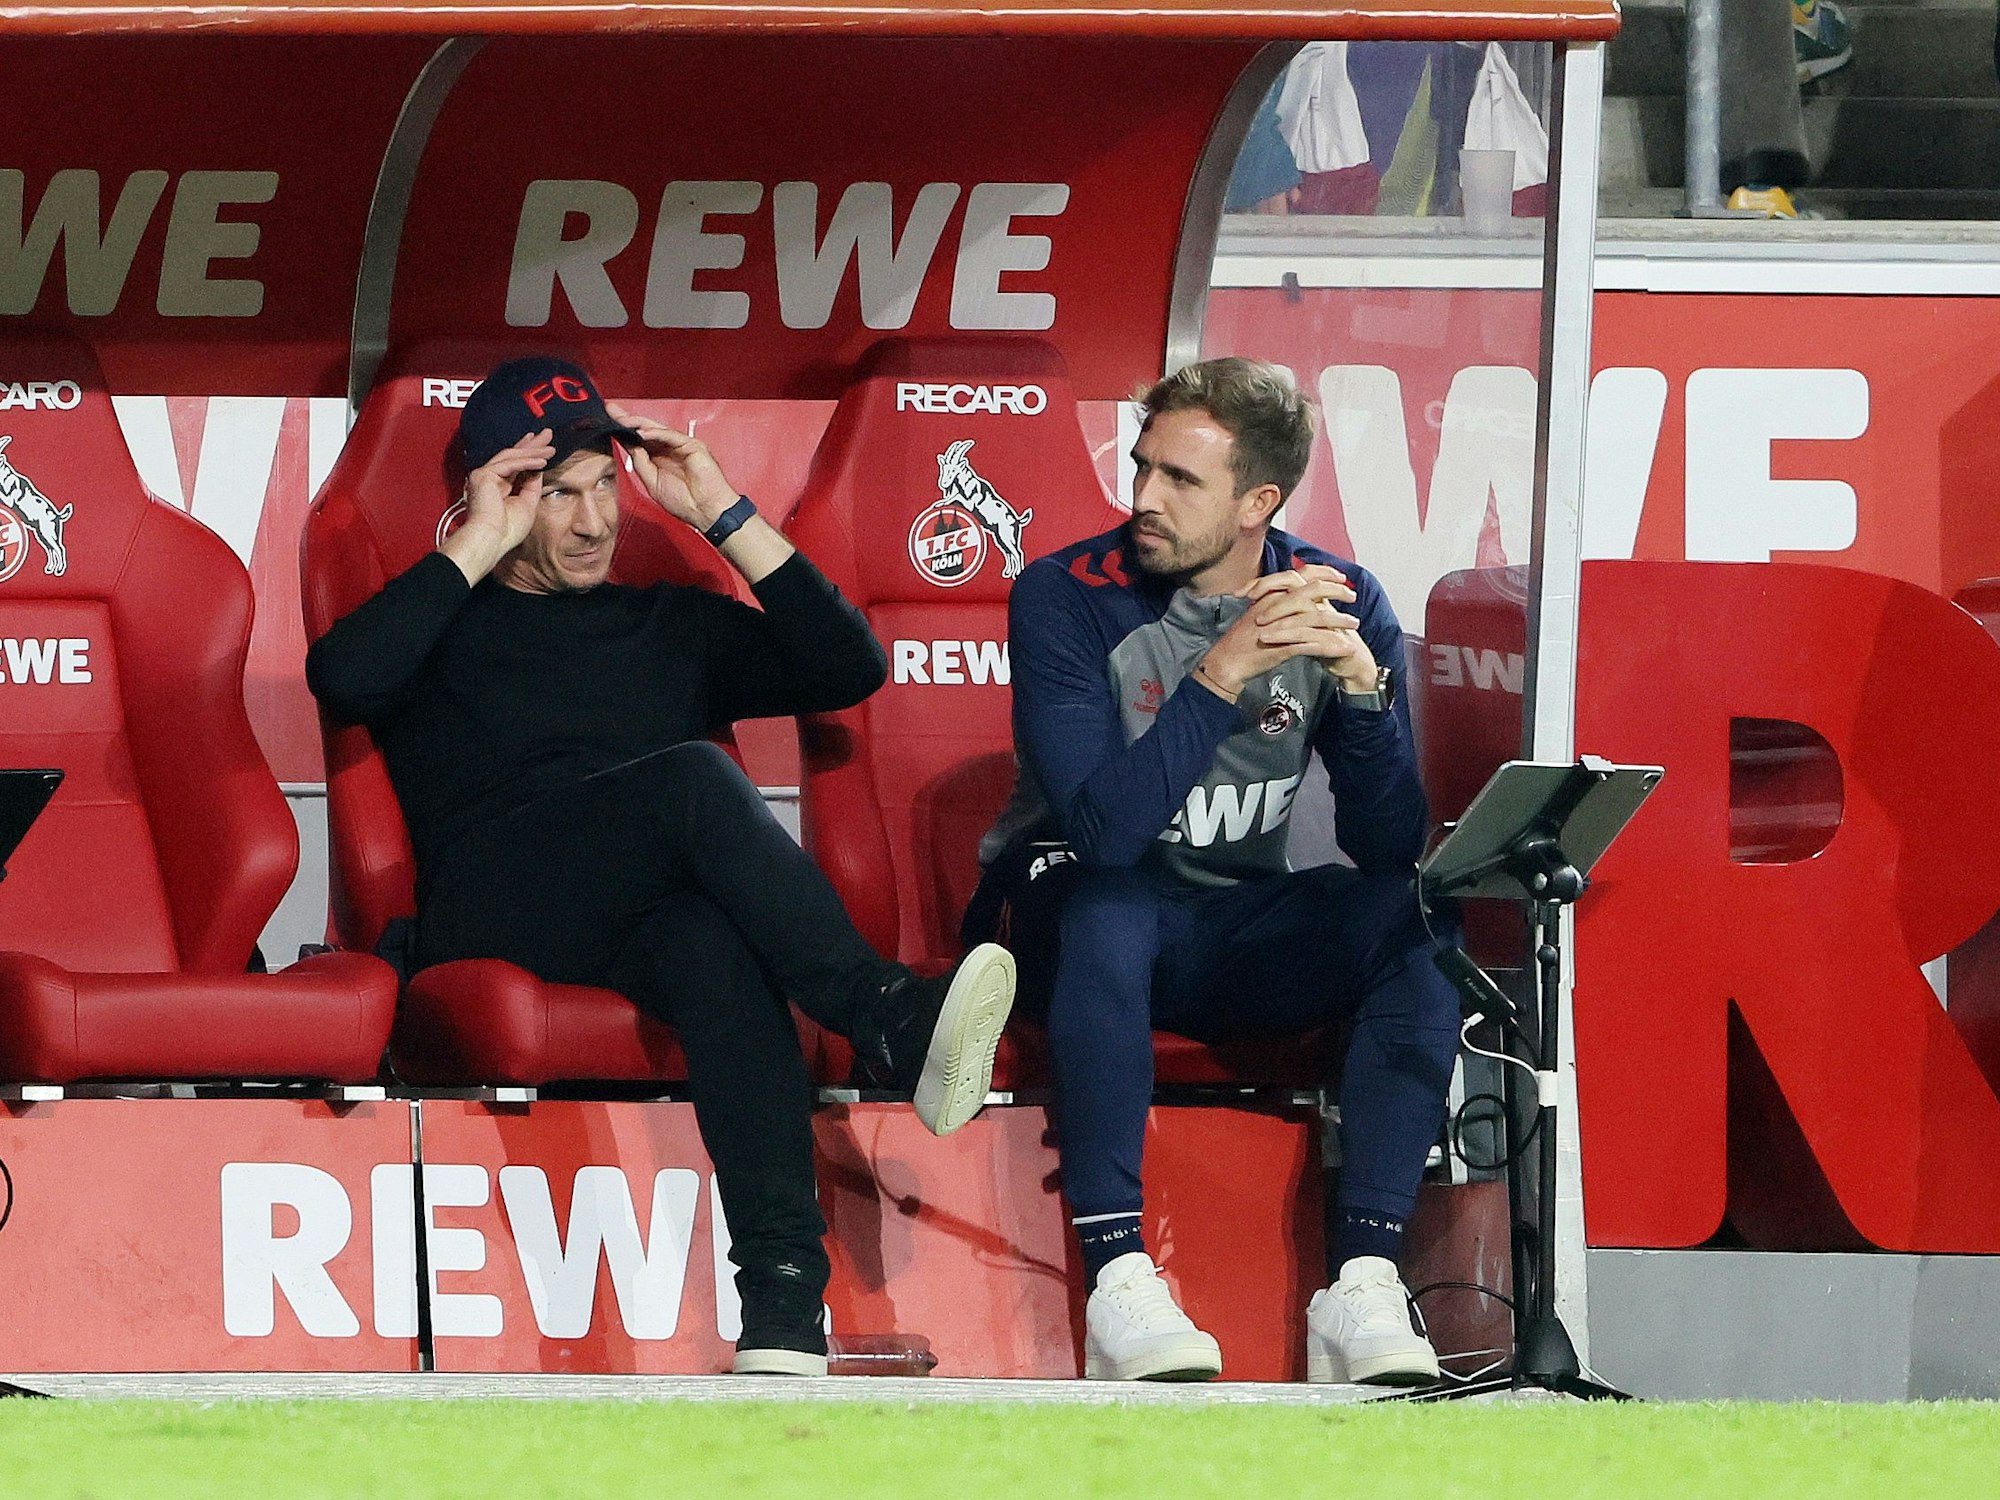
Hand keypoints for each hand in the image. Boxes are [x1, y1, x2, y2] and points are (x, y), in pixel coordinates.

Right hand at [442, 429, 553, 582]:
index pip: (515, 465)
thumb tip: (538, 469)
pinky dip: (527, 461)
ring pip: (511, 456)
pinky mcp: (483, 475)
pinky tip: (542, 460)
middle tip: (548, 434)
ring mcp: (484, 475)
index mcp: (497, 487)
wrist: (491, 539)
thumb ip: (531, 486)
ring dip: (533, 451)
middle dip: (532, 444)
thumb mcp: (527, 504)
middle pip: (513, 455)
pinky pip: (510, 463)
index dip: (529, 454)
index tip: (544, 446)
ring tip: (551, 447)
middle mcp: (489, 479)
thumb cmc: (507, 530)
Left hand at [606, 402, 737, 529]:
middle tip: (611, 410)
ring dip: (638, 424)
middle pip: (645, 431)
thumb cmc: (685, 502)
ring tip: (622, 420)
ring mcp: (680, 446)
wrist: (705, 511)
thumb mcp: (652, 483)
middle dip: (628, 420)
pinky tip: (641, 433)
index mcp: (659, 459)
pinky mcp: (692, 445)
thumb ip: (641, 464)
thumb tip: (630, 446)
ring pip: (657, 430)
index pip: (638, 441)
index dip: (624, 432)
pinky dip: (656, 433)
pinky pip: (671, 435)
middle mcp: (669, 450)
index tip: (609, 423)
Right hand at [1201, 566, 1375, 694]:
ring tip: (1355, 624)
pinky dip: (1331, 646)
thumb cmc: (1241, 641)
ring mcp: (1279, 626)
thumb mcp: (1259, 614)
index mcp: (1271, 596)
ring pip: (1316, 618)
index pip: (1300, 575)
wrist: (1227, 662)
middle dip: (1337, 591)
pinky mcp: (1282, 646)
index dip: (1323, 573)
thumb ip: (1276, 603)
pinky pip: (1312, 644)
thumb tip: (1294, 597)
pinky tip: (1344, 649)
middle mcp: (1276, 606)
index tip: (1339, 576)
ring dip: (1339, 620)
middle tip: (1352, 596)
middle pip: (1313, 591)